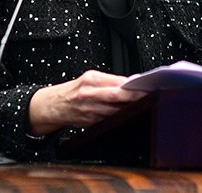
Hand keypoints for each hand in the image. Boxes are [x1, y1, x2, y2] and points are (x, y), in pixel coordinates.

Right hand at [27, 70, 146, 135]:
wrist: (53, 105)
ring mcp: (89, 109)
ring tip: (142, 105)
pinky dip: (119, 117)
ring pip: (115, 110)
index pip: (116, 82)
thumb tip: (132, 83)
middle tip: (149, 95)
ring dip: (129, 108)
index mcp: (91, 79)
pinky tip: (127, 114)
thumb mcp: (89, 79)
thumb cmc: (74, 90)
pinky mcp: (90, 122)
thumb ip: (110, 81)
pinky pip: (108, 120)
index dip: (133, 85)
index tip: (146, 85)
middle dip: (134, 96)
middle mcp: (89, 94)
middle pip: (117, 96)